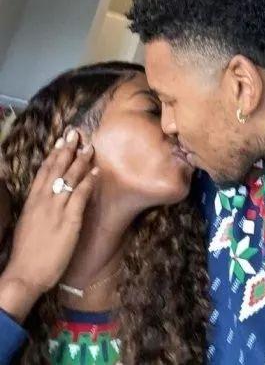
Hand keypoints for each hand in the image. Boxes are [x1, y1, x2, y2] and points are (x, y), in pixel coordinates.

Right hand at [0, 130, 97, 321]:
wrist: (24, 274)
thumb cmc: (26, 254)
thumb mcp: (28, 225)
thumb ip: (37, 210)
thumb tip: (46, 199)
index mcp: (31, 202)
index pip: (43, 172)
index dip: (53, 155)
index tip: (60, 141)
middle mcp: (43, 201)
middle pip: (56, 169)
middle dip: (67, 150)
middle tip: (76, 133)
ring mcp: (56, 210)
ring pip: (69, 178)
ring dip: (80, 161)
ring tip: (90, 147)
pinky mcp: (68, 221)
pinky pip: (80, 196)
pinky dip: (88, 182)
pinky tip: (95, 172)